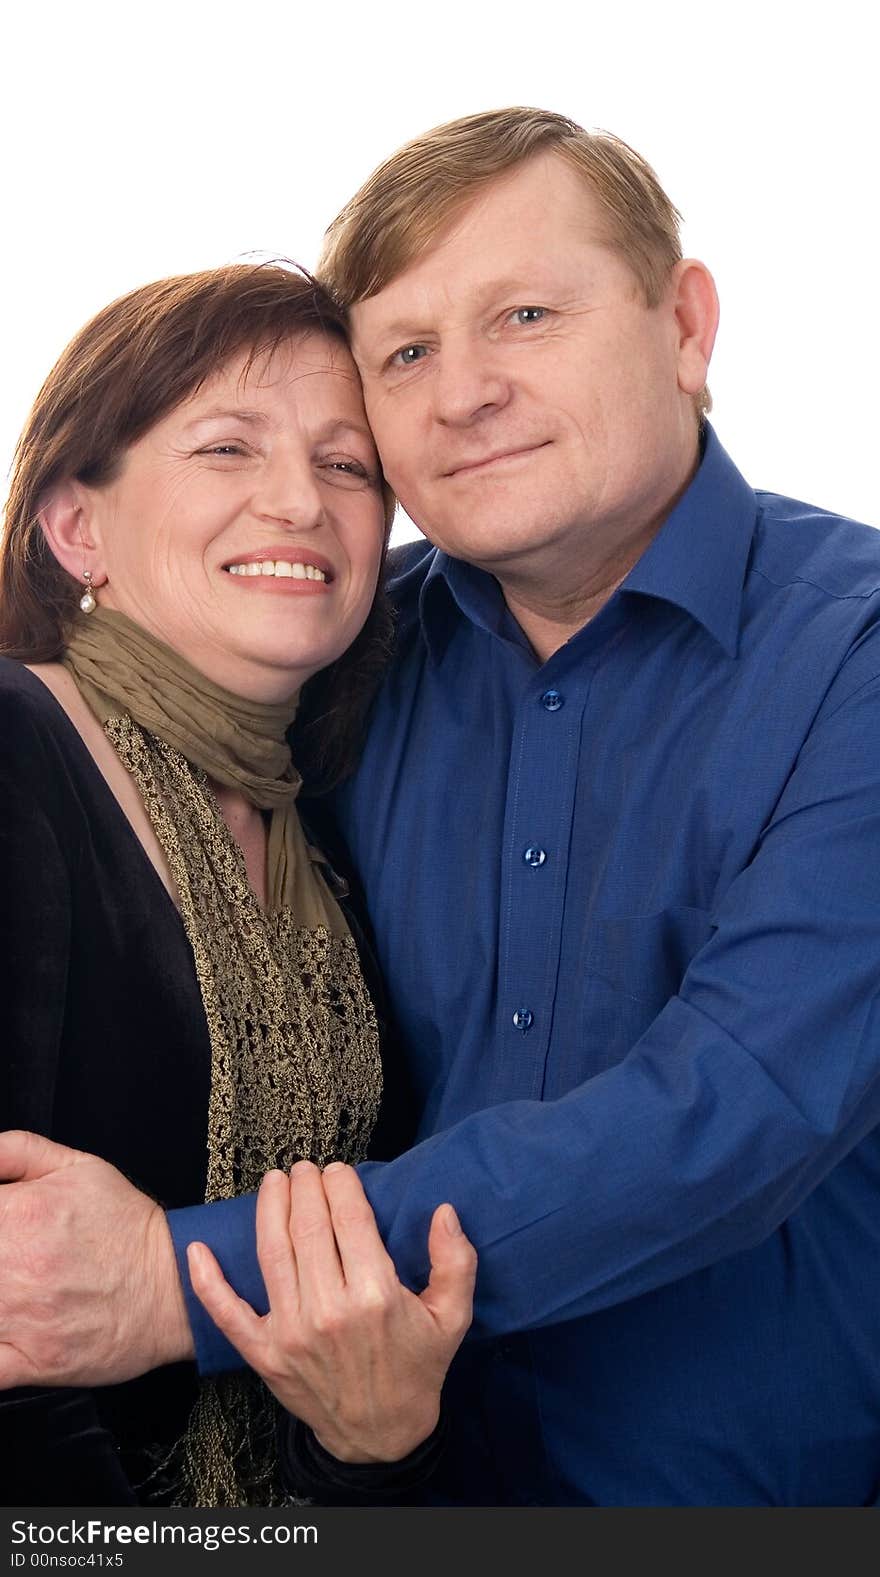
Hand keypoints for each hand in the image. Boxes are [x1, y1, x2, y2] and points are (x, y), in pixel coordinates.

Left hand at [0, 1129, 192, 1387]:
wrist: (175, 1286)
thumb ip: (13, 1152)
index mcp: (18, 1215)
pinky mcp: (30, 1363)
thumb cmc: (125, 1226)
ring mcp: (19, 1319)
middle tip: (5, 1262)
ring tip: (7, 1285)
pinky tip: (0, 1326)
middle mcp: (13, 1268)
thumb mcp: (77, 1166)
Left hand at [188, 1161, 476, 1462]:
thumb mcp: (453, 1318)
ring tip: (274, 1182)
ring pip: (272, 1253)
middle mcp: (329, 1310)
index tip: (338, 1169)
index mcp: (376, 1296)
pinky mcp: (264, 1355)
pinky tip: (197, 1249)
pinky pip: (228, 1314)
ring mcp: (291, 1333)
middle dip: (306, 1188)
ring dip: (269, 1209)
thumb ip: (456, 1262)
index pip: (350, 1219)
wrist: (382, 1437)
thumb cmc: (418, 1369)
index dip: (341, 1185)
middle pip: (309, 1228)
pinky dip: (208, 1283)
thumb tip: (445, 1212)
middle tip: (305, 1168)